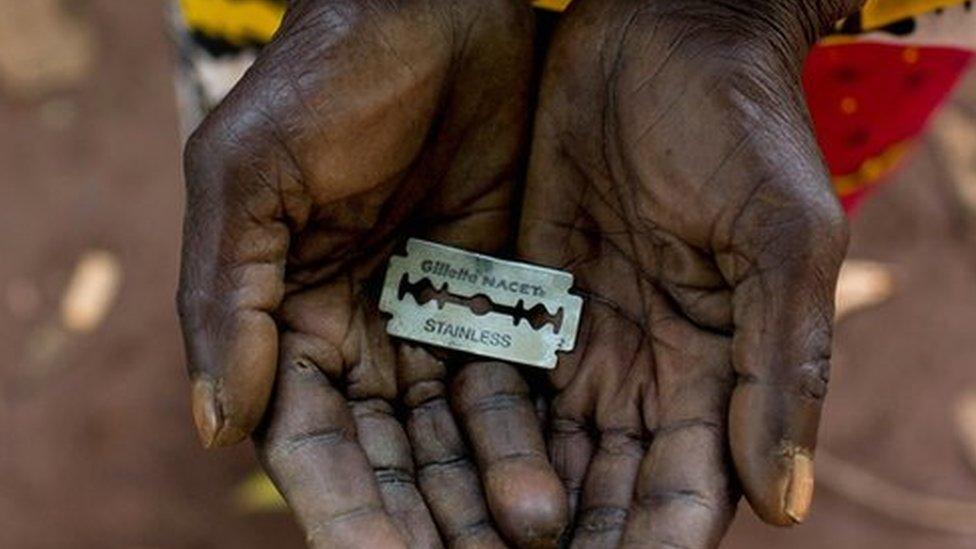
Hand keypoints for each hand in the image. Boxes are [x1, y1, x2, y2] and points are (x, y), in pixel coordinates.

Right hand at [176, 1, 565, 545]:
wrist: (435, 12)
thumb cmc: (325, 77)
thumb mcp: (249, 175)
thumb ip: (225, 299)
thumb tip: (213, 426)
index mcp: (287, 321)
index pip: (314, 444)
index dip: (345, 512)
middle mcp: (361, 340)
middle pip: (392, 462)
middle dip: (426, 525)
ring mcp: (435, 326)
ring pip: (459, 442)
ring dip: (486, 500)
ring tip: (532, 545)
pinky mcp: (503, 302)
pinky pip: (518, 390)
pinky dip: (531, 444)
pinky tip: (556, 493)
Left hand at [521, 0, 858, 545]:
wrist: (660, 33)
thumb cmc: (741, 122)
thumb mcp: (782, 236)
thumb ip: (786, 366)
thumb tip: (785, 506)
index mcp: (719, 368)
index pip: (686, 491)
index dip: (653, 546)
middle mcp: (646, 371)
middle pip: (605, 489)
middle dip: (570, 546)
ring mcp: (580, 339)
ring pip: (540, 454)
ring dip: (504, 513)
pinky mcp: (521, 299)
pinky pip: (489, 385)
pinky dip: (467, 439)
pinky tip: (432, 483)